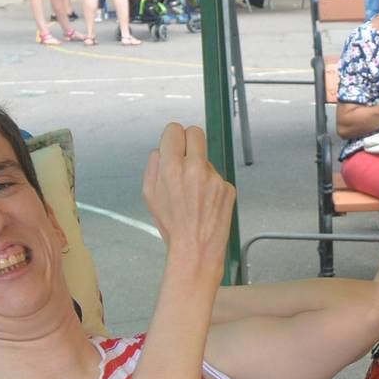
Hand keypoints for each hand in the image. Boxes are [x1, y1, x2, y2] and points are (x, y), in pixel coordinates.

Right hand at [142, 123, 235, 275]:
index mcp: (172, 167)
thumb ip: (154, 165)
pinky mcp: (228, 188)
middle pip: (195, 132)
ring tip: (194, 196)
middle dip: (189, 141)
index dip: (172, 137)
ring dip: (200, 171)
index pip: (174, 130)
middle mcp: (195, 169)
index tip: (173, 144)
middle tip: (185, 156)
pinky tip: (205, 203)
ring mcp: (215, 178)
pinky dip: (212, 187)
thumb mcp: (149, 194)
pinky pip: (218, 178)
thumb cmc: (173, 225)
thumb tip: (162, 149)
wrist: (196, 249)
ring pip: (206, 160)